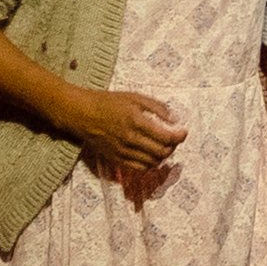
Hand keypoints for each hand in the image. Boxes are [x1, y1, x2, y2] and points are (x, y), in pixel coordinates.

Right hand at [62, 84, 186, 187]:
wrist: (82, 113)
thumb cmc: (108, 102)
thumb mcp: (135, 97)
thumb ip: (157, 107)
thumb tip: (175, 119)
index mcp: (136, 121)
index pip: (166, 137)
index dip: (179, 137)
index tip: (184, 132)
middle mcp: (130, 139)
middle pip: (161, 152)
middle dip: (173, 146)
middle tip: (174, 139)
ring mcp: (122, 151)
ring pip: (152, 163)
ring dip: (162, 156)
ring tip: (163, 146)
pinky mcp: (115, 159)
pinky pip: (138, 168)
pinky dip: (149, 164)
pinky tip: (151, 155)